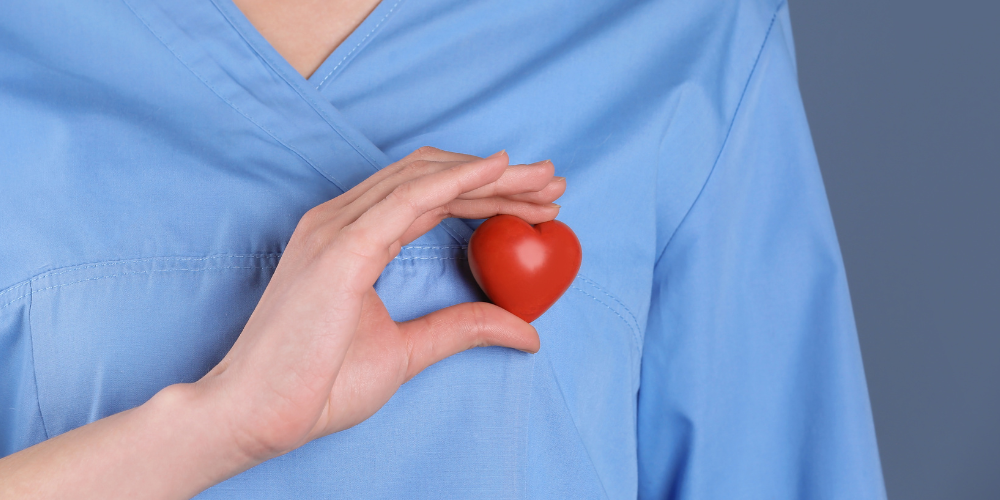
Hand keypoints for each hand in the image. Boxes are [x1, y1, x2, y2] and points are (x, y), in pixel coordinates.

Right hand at [192, 147, 564, 464]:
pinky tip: (497, 173)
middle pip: (434, 179)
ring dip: (490, 176)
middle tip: (553, 185)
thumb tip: (525, 329)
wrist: (256, 413)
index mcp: (352, 238)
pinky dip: (455, 179)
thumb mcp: (406, 351)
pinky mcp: (340, 246)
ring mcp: (337, 227)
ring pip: (426, 179)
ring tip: (543, 181)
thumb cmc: (314, 384)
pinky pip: (406, 198)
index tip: (536, 207)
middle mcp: (343, 220)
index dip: (485, 196)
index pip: (430, 199)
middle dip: (499, 179)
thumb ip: (460, 329)